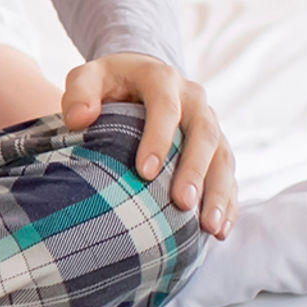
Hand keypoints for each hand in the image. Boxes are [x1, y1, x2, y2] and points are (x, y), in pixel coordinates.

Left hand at [61, 55, 238, 239]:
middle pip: (203, 133)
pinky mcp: (218, 145)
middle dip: (195, 170)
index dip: (158, 138)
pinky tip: (221, 230)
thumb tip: (78, 120)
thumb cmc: (110, 83)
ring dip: (218, 192)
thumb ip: (79, 93)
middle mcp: (193, 99)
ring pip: (222, 156)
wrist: (140, 76)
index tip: (145, 172)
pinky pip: (228, 173)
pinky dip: (228, 201)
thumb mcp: (88, 77)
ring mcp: (210, 122)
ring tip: (210, 227)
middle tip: (182, 203)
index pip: (165, 107)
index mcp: (162, 80)